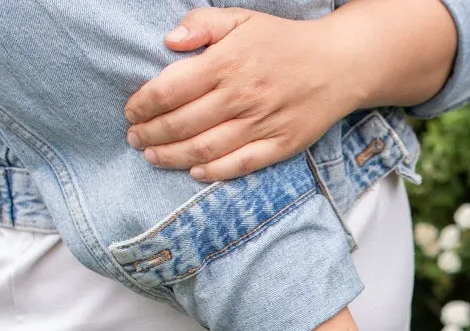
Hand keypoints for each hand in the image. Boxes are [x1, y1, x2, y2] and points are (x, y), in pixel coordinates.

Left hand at [125, 8, 354, 182]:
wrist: (339, 64)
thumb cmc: (284, 41)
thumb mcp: (243, 19)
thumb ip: (203, 24)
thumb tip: (169, 41)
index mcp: (227, 63)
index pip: (171, 88)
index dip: (144, 104)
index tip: (131, 111)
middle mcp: (241, 96)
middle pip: (182, 123)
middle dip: (151, 134)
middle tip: (135, 138)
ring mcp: (261, 124)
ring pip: (205, 148)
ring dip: (172, 156)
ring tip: (153, 156)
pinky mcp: (280, 145)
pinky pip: (240, 164)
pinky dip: (213, 172)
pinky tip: (194, 171)